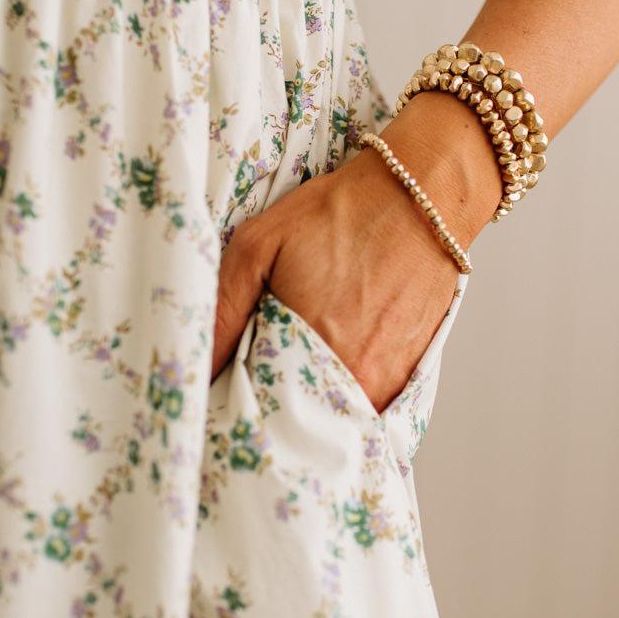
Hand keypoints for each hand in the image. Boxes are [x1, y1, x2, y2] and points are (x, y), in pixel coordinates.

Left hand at [210, 94, 500, 412]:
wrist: (421, 194)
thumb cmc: (338, 214)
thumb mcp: (258, 245)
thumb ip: (223, 309)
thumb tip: (198, 365)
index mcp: (309, 352)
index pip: (259, 413)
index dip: (238, 408)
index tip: (222, 397)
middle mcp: (354, 378)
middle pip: (298, 422)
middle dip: (271, 413)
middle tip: (251, 387)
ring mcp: (387, 381)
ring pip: (332, 417)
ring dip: (308, 407)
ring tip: (288, 373)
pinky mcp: (409, 375)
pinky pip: (365, 406)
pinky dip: (342, 396)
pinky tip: (327, 366)